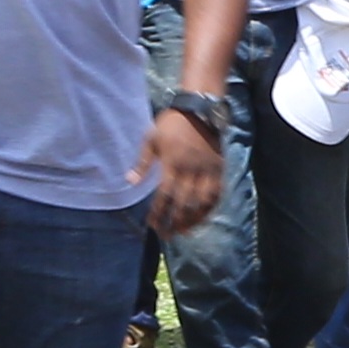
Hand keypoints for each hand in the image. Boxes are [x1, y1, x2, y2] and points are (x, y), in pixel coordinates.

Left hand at [136, 110, 222, 236]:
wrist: (201, 111)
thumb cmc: (171, 125)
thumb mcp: (151, 139)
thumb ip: (142, 163)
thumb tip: (129, 182)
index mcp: (172, 163)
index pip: (164, 195)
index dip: (159, 213)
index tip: (153, 225)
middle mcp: (191, 170)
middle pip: (183, 203)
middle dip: (174, 222)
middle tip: (168, 235)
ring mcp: (207, 171)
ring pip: (202, 202)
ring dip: (193, 219)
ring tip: (184, 231)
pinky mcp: (219, 170)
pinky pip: (217, 194)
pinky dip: (210, 208)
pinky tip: (203, 217)